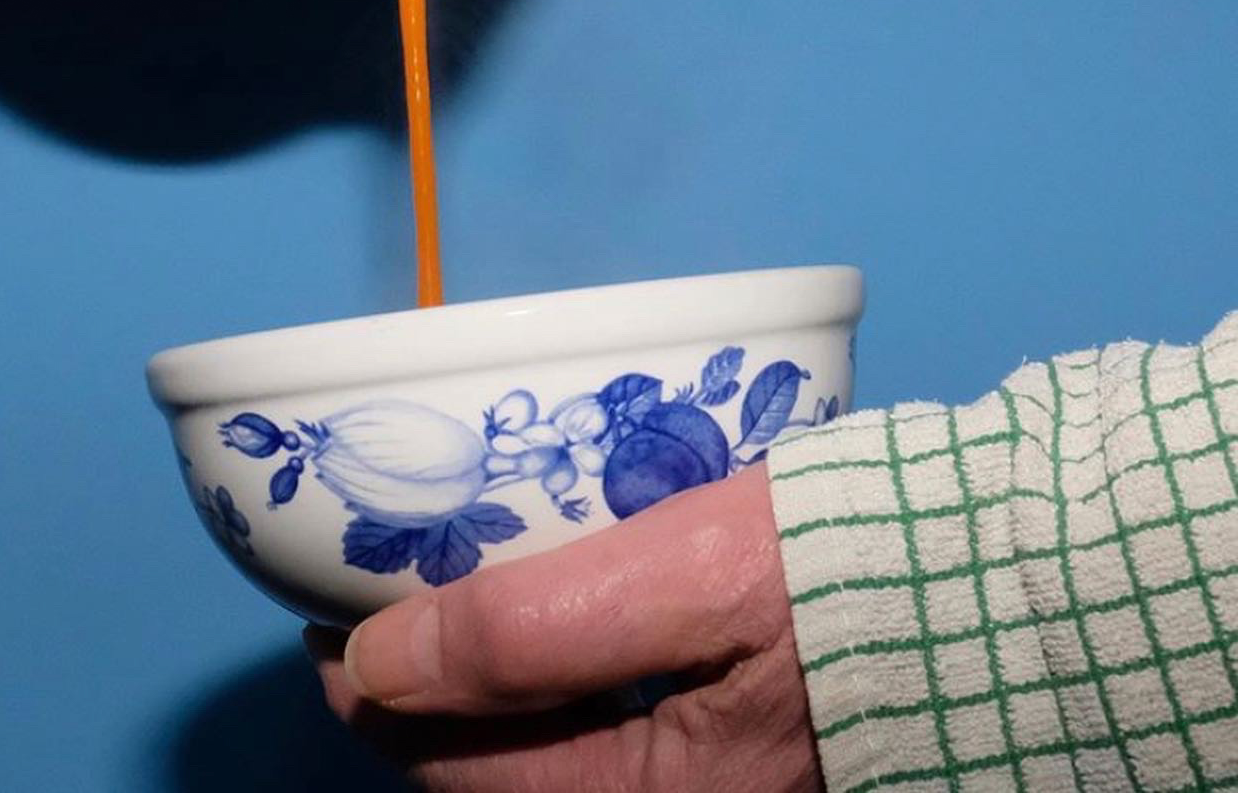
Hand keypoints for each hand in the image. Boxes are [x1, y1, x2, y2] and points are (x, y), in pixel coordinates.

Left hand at [308, 464, 818, 791]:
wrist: (1003, 566)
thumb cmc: (844, 567)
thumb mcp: (680, 580)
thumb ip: (532, 629)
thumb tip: (379, 657)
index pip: (458, 772)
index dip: (374, 689)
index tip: (336, 613)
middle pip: (502, 760)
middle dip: (429, 681)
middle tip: (389, 586)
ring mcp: (710, 763)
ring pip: (554, 733)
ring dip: (493, 665)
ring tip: (457, 584)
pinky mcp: (739, 713)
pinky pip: (613, 702)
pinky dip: (561, 650)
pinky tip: (558, 593)